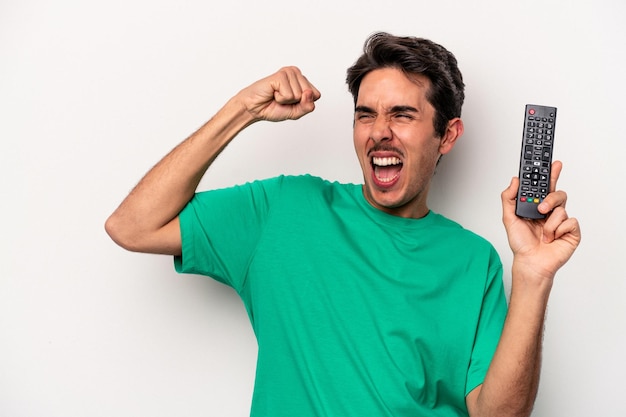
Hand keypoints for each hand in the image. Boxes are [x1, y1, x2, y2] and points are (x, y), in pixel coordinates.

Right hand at [238, 66, 320, 122]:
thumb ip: (307, 106)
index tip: (291, 102)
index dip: (304, 104)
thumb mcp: (296, 112)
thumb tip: (309, 93)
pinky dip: (280, 98)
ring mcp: (289, 72)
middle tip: (282, 99)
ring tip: (277, 95)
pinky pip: (289, 94)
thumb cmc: (273, 108)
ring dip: (286, 100)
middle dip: (295, 102)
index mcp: (302, 81)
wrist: (254, 108)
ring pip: (299, 94)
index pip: (316, 95)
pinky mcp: (281, 75)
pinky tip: (273, 92)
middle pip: (309, 94)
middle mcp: (297, 73)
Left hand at [501, 161, 580, 280]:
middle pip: (557, 193)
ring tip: (543, 233)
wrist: (530, 262)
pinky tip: (552, 238)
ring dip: (548, 223)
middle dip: (550, 198)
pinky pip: (569, 222)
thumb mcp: (509, 218)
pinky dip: (557, 231)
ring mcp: (562, 221)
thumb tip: (514, 180)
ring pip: (561, 209)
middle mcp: (551, 212)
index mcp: (537, 207)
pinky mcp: (572, 231)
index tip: (553, 163)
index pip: (545, 186)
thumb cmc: (521, 243)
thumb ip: (508, 198)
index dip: (551, 174)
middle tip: (541, 208)